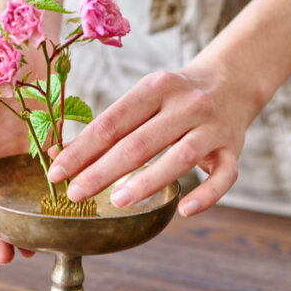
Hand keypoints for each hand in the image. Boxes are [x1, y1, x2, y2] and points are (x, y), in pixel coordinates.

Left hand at [47, 59, 256, 216]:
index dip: (82, 149)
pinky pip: (224, 177)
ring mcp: (212, 127)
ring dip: (146, 182)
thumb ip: (106, 127)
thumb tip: (59, 155)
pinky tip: (183, 209)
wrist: (231, 81)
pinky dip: (206, 196)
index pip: (112, 122)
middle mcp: (186, 104)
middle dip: (103, 171)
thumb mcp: (141, 99)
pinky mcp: (233, 149)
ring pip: (180, 158)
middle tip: (75, 194)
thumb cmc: (172, 98)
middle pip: (139, 143)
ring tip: (116, 202)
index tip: (57, 172)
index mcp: (156, 87)